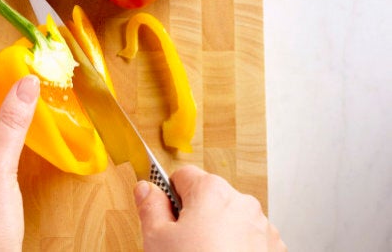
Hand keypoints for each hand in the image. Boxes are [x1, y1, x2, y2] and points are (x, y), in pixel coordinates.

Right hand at [134, 165, 286, 251]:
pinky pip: (248, 238)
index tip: (163, 214)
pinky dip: (236, 247)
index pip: (182, 176)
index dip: (168, 196)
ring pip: (229, 219)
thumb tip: (146, 190)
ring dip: (216, 232)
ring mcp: (262, 226)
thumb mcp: (157, 238)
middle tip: (180, 244)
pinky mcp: (273, 248)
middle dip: (194, 216)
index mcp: (212, 191)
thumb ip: (150, 207)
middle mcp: (242, 202)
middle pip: (208, 197)